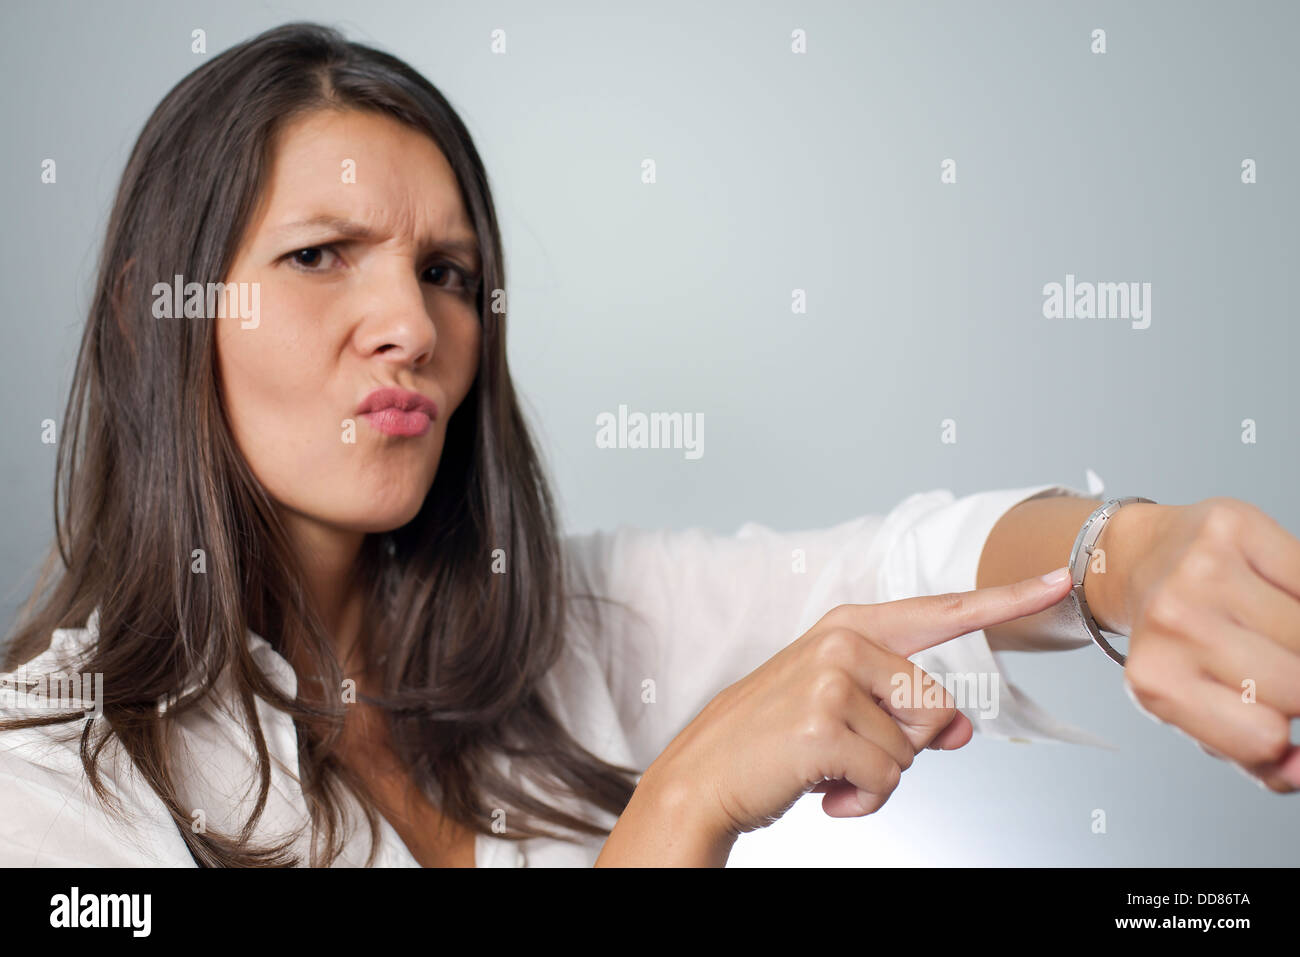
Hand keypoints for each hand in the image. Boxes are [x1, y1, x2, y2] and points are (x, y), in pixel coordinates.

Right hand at [642, 568, 1076, 846]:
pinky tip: (822, 787)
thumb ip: (907, 711)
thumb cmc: (774, 741)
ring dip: (880, 777)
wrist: (703, 775)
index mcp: (852, 626)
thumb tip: (961, 731)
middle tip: (844, 749)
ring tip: (827, 767)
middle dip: (905, 746)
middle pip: (938, 706)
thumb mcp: (845, 714)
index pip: (946, 611)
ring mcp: (832, 677)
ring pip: (915, 748)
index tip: (1059, 578)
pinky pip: (889, 778)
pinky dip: (861, 800)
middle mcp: (844, 640)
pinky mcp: (824, 722)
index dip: (1008, 598)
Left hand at [1106, 498, 1299, 791]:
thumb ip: (1255, 756)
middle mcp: (1172, 621)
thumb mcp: (1197, 707)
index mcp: (1155, 680)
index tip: (1281, 715)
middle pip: (1296, 686)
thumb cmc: (1178, 641)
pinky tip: (1282, 595)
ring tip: (1279, 634)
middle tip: (1277, 665)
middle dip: (1299, 685)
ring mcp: (1201, 571)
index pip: (1264, 737)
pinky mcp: (1231, 526)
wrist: (1137, 560)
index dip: (1289, 736)